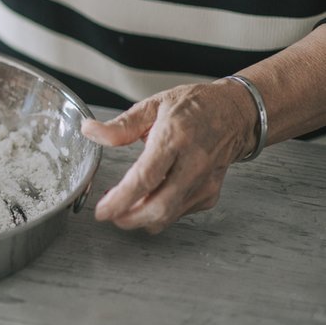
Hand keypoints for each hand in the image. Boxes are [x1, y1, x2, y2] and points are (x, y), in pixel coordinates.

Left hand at [80, 79, 256, 233]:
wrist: (236, 114)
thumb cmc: (193, 107)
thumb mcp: (153, 106)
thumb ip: (120, 125)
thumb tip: (90, 131)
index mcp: (174, 138)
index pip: (146, 177)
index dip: (122, 199)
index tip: (102, 211)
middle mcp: (193, 163)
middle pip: (159, 206)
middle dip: (128, 218)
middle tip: (109, 214)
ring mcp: (204, 182)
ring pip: (169, 215)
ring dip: (141, 218)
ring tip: (123, 205)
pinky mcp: (210, 194)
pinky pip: (178, 212)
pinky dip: (158, 213)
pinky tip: (146, 200)